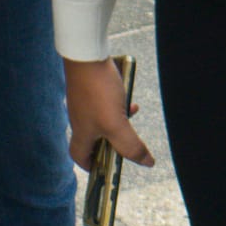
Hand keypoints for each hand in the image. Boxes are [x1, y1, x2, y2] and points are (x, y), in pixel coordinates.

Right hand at [64, 56, 153, 170]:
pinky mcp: (88, 89)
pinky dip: (117, 104)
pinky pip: (104, 103)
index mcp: (82, 133)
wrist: (86, 55)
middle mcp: (79, 119)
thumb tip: (146, 162)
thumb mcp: (117, 124)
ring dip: (118, 121)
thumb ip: (131, 146)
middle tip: (126, 142)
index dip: (91, 166)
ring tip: (130, 115)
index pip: (80, 157)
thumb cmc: (98, 91)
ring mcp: (83, 103)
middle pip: (94, 139)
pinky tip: (128, 99)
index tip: (106, 169)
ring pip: (102, 120)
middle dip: (112, 142)